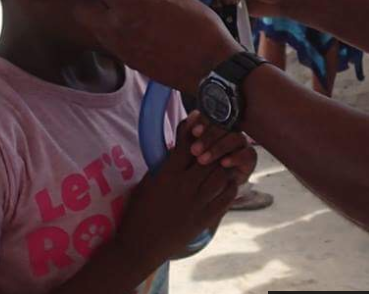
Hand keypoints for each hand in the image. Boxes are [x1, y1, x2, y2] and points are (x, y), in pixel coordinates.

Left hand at [74, 0, 241, 91]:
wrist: (211, 69)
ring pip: (95, 28)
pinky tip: (134, 24)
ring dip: (100, 14)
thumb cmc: (201, 33)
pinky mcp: (131, 62)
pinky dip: (115, 30)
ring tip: (120, 4)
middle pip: (82, 11)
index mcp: (131, 8)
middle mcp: (119, 30)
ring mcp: (123, 48)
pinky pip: (112, 42)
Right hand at [115, 115, 238, 269]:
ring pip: (220, 176)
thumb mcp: (147, 182)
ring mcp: (196, 204)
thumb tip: (180, 144)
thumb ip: (165, 163)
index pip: (187, 145)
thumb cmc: (139, 212)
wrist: (139, 247)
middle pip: (209, 159)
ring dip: (224, 166)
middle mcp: (183, 187)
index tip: (199, 120)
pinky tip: (228, 181)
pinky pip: (225, 198)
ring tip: (224, 161)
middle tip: (219, 141)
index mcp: (167, 175)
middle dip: (214, 147)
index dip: (194, 130)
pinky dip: (230, 187)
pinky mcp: (204, 219)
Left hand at [189, 118, 257, 183]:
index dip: (205, 121)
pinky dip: (236, 157)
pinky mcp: (249, 158)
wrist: (207, 189)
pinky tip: (223, 163)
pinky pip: (248, 154)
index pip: (214, 116)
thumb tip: (192, 114)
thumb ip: (187, 133)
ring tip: (203, 160)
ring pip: (236, 137)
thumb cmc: (196, 168)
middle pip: (225, 125)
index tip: (194, 131)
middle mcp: (230, 131)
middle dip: (209, 137)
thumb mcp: (187, 152)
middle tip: (195, 150)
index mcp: (215, 124)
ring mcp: (241, 144)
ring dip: (219, 147)